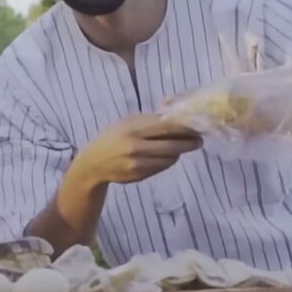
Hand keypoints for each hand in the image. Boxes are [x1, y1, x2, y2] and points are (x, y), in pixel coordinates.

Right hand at [70, 114, 202, 185]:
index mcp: (133, 129)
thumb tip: (177, 116)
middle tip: (199, 140)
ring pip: (170, 159)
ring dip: (177, 152)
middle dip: (189, 143)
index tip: (197, 126)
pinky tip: (163, 155)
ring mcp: (138, 164)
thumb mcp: (127, 122)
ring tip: (180, 146)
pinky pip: (161, 167)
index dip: (185, 127)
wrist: (93, 163)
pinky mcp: (140, 176)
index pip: (167, 127)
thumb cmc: (112, 137)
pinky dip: (166, 161)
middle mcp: (136, 147)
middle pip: (173, 146)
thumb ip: (150, 120)